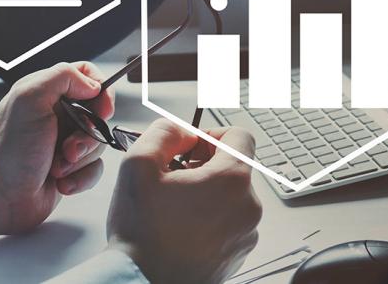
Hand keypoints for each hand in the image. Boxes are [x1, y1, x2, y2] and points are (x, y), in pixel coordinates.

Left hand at [0, 62, 114, 244]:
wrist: (0, 197)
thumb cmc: (10, 151)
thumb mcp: (30, 99)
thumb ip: (63, 77)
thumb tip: (93, 84)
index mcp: (46, 92)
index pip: (86, 74)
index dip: (100, 90)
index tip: (101, 110)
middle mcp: (57, 114)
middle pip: (98, 112)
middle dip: (89, 134)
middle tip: (69, 147)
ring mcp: (65, 141)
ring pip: (99, 142)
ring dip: (81, 159)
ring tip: (57, 167)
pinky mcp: (71, 167)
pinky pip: (95, 168)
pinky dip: (81, 177)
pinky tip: (61, 183)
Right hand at [105, 120, 261, 283]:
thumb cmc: (142, 234)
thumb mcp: (138, 165)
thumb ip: (164, 133)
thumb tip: (180, 131)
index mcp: (232, 179)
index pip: (240, 136)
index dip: (212, 134)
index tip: (191, 147)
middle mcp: (248, 207)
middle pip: (234, 167)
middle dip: (204, 166)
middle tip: (173, 177)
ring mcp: (246, 234)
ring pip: (231, 197)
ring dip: (206, 194)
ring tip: (173, 207)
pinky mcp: (238, 255)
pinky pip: (229, 224)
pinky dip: (209, 220)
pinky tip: (180, 229)